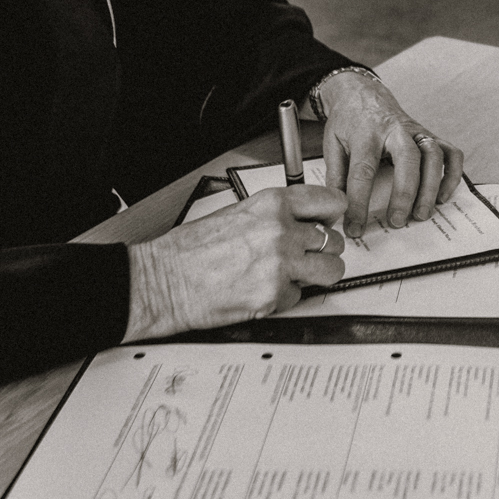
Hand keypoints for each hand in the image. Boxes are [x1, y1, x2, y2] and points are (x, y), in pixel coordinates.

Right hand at [124, 184, 345, 341]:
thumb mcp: (237, 212)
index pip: (330, 200)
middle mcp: (281, 231)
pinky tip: (264, 290)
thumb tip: (303, 221)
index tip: (330, 221)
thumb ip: (275, 214)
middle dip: (323, 250)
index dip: (333, 214)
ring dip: (318, 276)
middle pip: (334, 239)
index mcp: (272, 204)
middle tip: (307, 255)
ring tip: (296, 276)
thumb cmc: (190, 249)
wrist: (164, 281)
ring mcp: (281, 264)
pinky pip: (301, 297)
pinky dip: (287, 298)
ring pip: (331, 270)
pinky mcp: (276, 295)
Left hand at [317, 70, 465, 235]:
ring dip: (431, 188)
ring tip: (421, 214)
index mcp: (365, 133)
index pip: (362, 171)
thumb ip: (336, 175)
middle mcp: (395, 130)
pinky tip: (442, 197)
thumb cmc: (348, 122)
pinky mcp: (430, 135)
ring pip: (433, 156)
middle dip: (404, 193)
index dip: (359, 203)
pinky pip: (451, 153)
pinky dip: (452, 175)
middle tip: (397, 221)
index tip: (355, 228)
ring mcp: (417, 131)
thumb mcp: (332, 144)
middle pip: (407, 159)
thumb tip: (338, 207)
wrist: (363, 93)